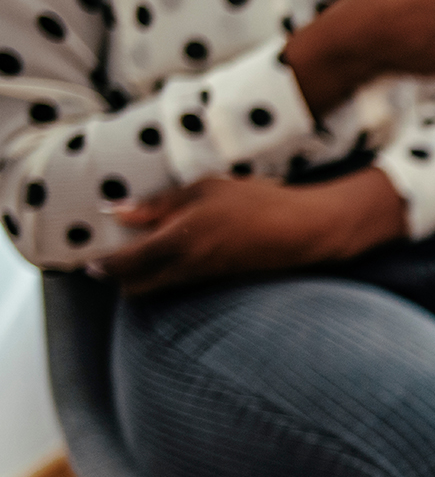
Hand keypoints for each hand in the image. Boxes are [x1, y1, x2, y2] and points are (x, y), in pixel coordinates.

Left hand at [94, 168, 407, 294]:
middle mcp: (187, 266)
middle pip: (137, 286)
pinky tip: (173, 256)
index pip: (125, 263)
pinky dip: (167, 275)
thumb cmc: (256, 202)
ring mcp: (205, 277)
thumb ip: (158, 203)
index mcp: (177, 241)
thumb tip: (118, 213)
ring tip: (138, 256)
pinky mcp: (220, 279)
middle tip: (110, 259)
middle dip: (120, 278)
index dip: (103, 264)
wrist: (304, 230)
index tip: (90, 260)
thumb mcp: (204, 188)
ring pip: (159, 288)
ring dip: (143, 277)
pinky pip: (180, 283)